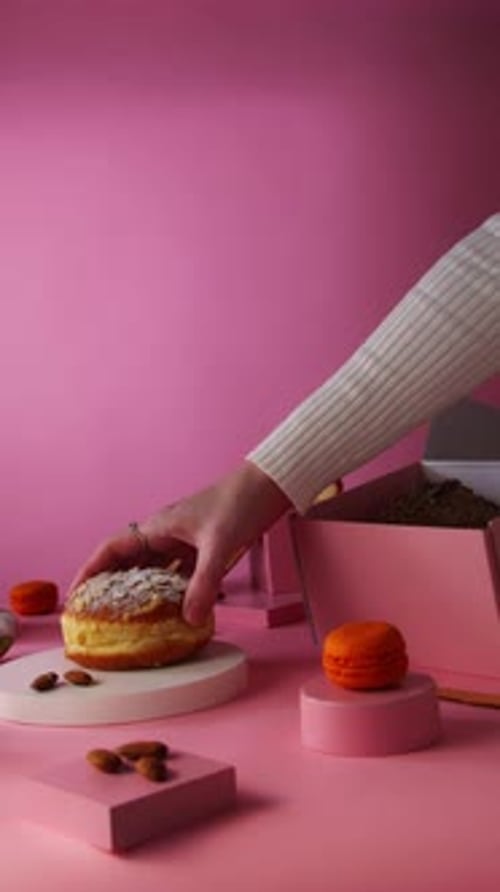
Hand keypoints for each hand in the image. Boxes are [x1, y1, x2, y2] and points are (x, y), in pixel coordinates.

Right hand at [69, 461, 291, 625]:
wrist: (269, 487)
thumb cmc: (240, 504)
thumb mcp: (219, 546)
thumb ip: (203, 583)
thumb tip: (188, 619)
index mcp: (158, 527)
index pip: (112, 549)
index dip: (90, 570)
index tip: (75, 594)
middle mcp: (166, 535)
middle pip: (128, 564)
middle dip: (111, 588)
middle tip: (99, 617)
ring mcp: (184, 543)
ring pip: (154, 572)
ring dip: (142, 594)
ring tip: (131, 621)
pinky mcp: (203, 551)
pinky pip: (179, 576)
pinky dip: (174, 593)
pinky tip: (176, 612)